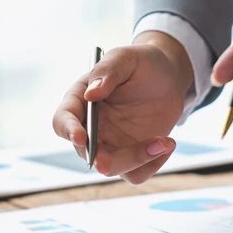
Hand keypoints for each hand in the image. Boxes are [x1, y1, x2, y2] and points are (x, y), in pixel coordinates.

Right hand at [52, 32, 192, 183]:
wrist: (169, 78)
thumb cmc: (143, 64)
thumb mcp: (126, 58)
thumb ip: (108, 71)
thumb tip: (91, 93)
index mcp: (80, 101)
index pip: (62, 120)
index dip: (68, 130)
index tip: (81, 137)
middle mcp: (91, 127)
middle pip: (86, 152)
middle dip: (101, 158)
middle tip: (110, 162)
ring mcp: (110, 144)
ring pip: (111, 168)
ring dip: (136, 160)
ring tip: (164, 141)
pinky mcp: (131, 156)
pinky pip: (135, 174)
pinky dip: (152, 165)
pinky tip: (167, 144)